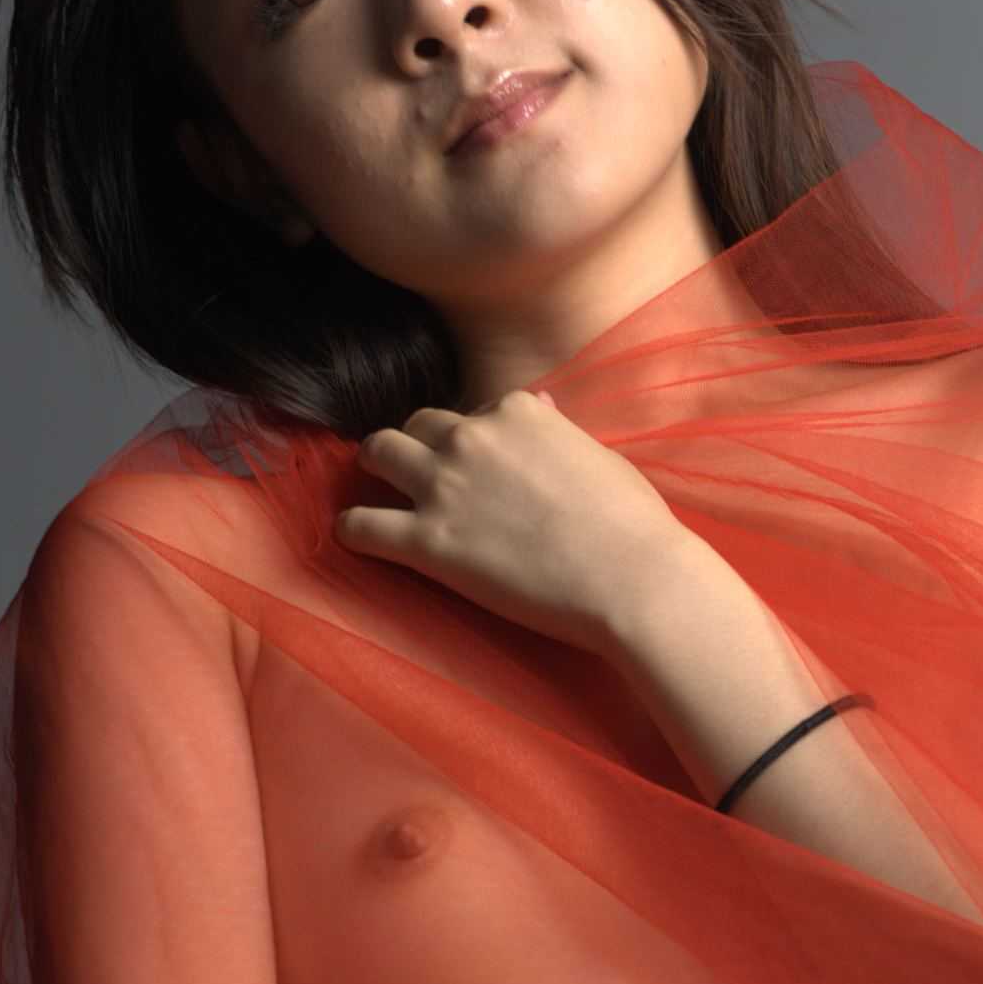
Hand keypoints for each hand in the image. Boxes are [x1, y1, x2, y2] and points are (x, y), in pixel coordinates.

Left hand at [336, 387, 691, 655]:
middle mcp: (470, 436)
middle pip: (418, 425)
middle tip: (422, 475)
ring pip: (378, 454)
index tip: (483, 466)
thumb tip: (541, 406)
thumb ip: (556, 430)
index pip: (475, 411)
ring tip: (378, 491)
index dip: (476, 439)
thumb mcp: (598, 454)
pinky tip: (357, 538)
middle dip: (418, 445)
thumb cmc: (630, 521)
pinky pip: (361, 526)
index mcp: (515, 411)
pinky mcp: (426, 541)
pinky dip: (353, 530)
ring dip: (376, 468)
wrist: (628, 577)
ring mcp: (443, 486)